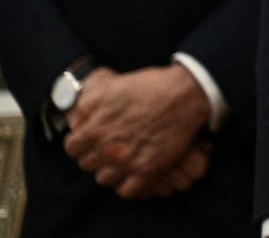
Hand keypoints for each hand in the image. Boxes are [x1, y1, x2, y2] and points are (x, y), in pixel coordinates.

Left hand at [63, 63, 212, 198]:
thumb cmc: (150, 86)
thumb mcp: (110, 86)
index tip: (90, 138)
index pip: (72, 148)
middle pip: (87, 165)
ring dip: (109, 170)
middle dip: (95, 155)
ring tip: (120, 160)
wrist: (185, 94)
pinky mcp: (148, 170)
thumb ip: (86, 103)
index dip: (80, 142)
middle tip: (108, 146)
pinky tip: (132, 173)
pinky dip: (127, 184)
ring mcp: (128, 162)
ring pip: (104, 179)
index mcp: (95, 129)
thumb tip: (77, 116)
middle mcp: (108, 149)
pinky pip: (126, 191)